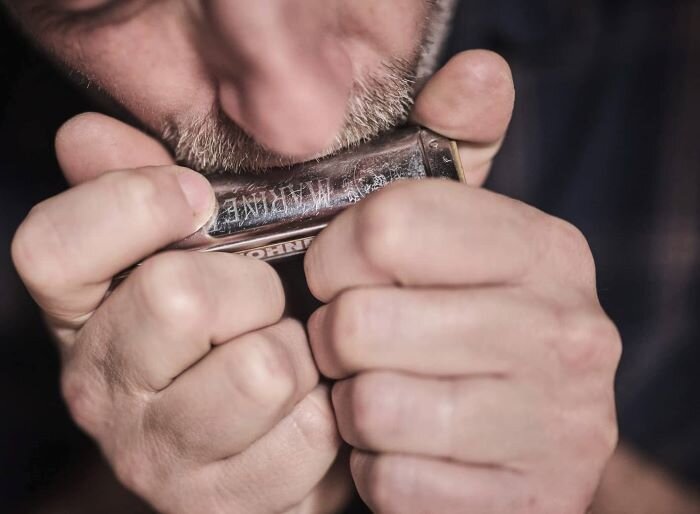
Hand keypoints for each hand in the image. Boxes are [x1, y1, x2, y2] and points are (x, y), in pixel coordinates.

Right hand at [12, 114, 348, 513]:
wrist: (251, 447)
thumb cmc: (224, 331)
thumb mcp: (178, 256)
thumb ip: (138, 192)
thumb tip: (87, 134)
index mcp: (79, 317)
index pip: (52, 247)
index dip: (134, 204)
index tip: (197, 200)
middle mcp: (100, 392)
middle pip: (179, 297)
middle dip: (250, 288)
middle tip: (259, 305)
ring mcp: (158, 460)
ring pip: (262, 368)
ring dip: (296, 353)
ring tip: (285, 360)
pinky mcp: (224, 506)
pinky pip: (309, 434)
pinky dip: (325, 413)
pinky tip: (305, 410)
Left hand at [305, 50, 620, 512]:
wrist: (517, 445)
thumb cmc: (464, 322)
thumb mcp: (464, 233)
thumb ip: (459, 146)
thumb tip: (478, 68)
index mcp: (548, 250)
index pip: (386, 226)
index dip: (335, 255)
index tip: (342, 274)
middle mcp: (571, 334)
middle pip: (363, 323)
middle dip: (336, 340)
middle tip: (358, 346)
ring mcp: (560, 428)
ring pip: (372, 408)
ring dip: (356, 407)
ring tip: (383, 395)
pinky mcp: (530, 503)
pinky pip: (392, 483)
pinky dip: (379, 472)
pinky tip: (409, 451)